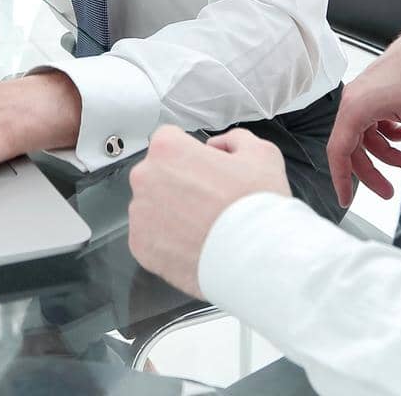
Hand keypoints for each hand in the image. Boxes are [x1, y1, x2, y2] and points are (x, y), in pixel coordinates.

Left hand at [127, 126, 290, 298]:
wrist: (254, 260)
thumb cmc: (255, 208)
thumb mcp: (261, 154)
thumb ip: (235, 139)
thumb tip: (219, 146)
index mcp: (168, 149)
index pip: (170, 140)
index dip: (192, 153)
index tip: (205, 169)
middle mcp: (146, 178)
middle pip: (158, 173)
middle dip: (179, 183)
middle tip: (209, 200)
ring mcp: (140, 214)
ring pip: (153, 206)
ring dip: (171, 212)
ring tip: (204, 225)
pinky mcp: (140, 246)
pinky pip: (150, 236)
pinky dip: (167, 240)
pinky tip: (194, 242)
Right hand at [326, 23, 400, 207]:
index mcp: (356, 107)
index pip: (339, 152)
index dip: (342, 180)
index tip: (346, 198)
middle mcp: (356, 100)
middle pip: (355, 147)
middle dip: (373, 172)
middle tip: (388, 191)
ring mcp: (367, 95)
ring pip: (369, 136)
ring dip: (388, 153)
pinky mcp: (379, 91)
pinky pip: (378, 122)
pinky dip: (392, 135)